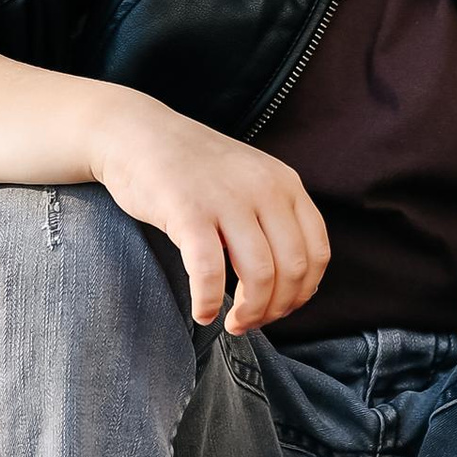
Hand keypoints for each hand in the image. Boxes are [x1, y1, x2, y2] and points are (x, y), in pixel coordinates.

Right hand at [88, 93, 329, 332]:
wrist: (138, 134)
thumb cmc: (194, 170)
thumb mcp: (251, 181)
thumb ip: (275, 219)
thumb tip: (292, 285)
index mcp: (286, 184)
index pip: (318, 252)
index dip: (303, 292)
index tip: (280, 308)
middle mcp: (265, 189)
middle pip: (293, 269)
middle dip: (276, 309)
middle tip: (251, 321)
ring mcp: (227, 199)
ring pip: (259, 275)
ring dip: (249, 313)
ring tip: (231, 322)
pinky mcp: (188, 211)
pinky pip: (209, 272)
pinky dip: (209, 301)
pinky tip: (203, 312)